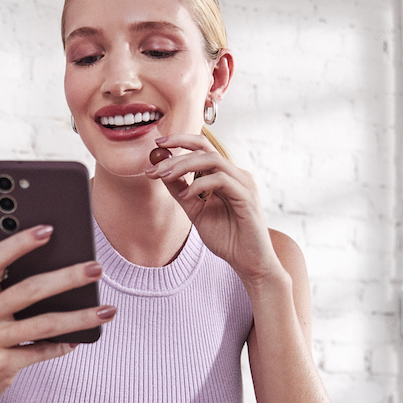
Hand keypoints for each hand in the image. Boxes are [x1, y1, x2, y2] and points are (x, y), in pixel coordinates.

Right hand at [0, 224, 114, 402]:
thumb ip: (9, 292)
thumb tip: (61, 271)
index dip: (19, 242)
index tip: (48, 229)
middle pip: (29, 290)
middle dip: (67, 277)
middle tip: (96, 268)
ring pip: (43, 323)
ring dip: (80, 316)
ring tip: (107, 310)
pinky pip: (39, 352)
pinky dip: (62, 346)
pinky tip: (81, 340)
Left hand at [144, 134, 282, 282]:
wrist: (248, 262)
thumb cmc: (227, 238)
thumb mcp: (196, 211)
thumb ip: (182, 192)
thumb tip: (162, 173)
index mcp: (225, 175)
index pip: (203, 148)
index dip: (181, 141)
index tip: (158, 144)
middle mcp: (236, 175)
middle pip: (205, 149)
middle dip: (176, 155)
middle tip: (154, 166)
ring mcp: (243, 184)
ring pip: (212, 160)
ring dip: (184, 165)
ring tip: (164, 176)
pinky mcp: (247, 196)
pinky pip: (220, 180)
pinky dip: (199, 184)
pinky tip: (185, 196)